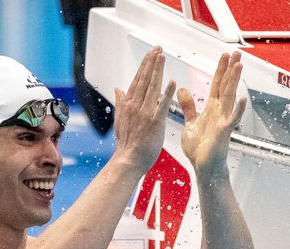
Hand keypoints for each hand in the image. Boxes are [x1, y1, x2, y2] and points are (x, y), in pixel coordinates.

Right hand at [113, 47, 176, 173]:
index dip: (145, 65)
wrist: (129, 160)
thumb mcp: (120, 120)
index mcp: (128, 104)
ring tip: (162, 57)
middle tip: (158, 48)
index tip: (151, 54)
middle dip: (151, 62)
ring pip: (152, 87)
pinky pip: (161, 105)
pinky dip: (167, 93)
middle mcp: (135, 105)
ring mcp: (144, 113)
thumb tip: (117, 88)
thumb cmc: (127, 144)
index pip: (137, 80)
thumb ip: (120, 103)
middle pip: (144, 79)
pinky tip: (172, 82)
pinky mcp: (154, 122)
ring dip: (157, 70)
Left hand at [177, 52, 246, 177]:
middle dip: (231, 69)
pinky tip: (241, 100)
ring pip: (230, 97)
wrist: (203, 167)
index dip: (221, 70)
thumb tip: (182, 90)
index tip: (225, 56)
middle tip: (237, 53)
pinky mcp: (223, 132)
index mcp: (212, 109)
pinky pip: (231, 120)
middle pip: (226, 86)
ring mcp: (223, 121)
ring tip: (239, 66)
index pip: (217, 85)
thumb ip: (188, 106)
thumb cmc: (199, 148)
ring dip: (234, 81)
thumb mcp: (191, 123)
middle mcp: (220, 112)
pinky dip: (237, 110)